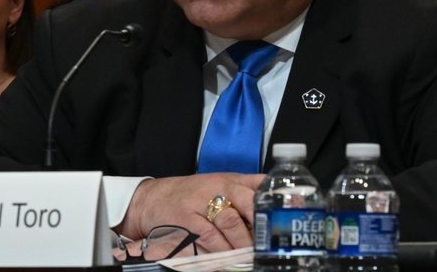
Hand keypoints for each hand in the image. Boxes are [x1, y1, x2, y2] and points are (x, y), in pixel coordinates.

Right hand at [116, 173, 262, 253]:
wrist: (151, 199)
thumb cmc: (189, 195)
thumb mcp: (217, 185)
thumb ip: (243, 192)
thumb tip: (272, 210)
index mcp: (229, 179)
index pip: (258, 184)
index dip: (274, 201)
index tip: (285, 218)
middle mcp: (218, 187)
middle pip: (248, 201)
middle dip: (261, 225)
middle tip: (269, 243)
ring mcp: (201, 202)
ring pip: (231, 222)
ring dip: (244, 243)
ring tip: (252, 255)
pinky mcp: (188, 219)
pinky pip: (211, 237)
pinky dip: (223, 250)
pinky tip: (229, 257)